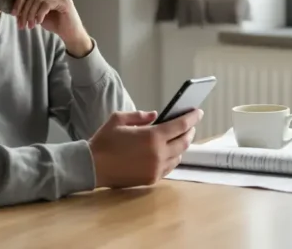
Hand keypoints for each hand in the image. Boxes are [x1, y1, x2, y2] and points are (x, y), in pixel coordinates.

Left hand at [11, 0, 91, 55]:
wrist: (71, 33)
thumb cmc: (55, 23)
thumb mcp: (38, 13)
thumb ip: (30, 7)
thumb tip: (14, 7)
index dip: (19, 1)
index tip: (13, 14)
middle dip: (23, 9)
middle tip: (20, 23)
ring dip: (30, 14)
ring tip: (29, 26)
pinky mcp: (64, 1)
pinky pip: (46, 4)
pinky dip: (39, 14)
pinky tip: (38, 22)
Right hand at [88, 109, 203, 188]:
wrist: (93, 166)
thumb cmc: (104, 141)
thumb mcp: (119, 119)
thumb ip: (140, 115)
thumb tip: (155, 115)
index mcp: (152, 136)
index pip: (180, 125)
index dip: (192, 117)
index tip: (198, 112)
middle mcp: (158, 153)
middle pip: (184, 141)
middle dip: (189, 131)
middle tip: (191, 125)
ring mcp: (156, 168)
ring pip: (178, 156)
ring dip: (182, 146)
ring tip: (180, 138)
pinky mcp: (151, 178)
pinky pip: (169, 167)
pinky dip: (173, 158)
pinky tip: (170, 153)